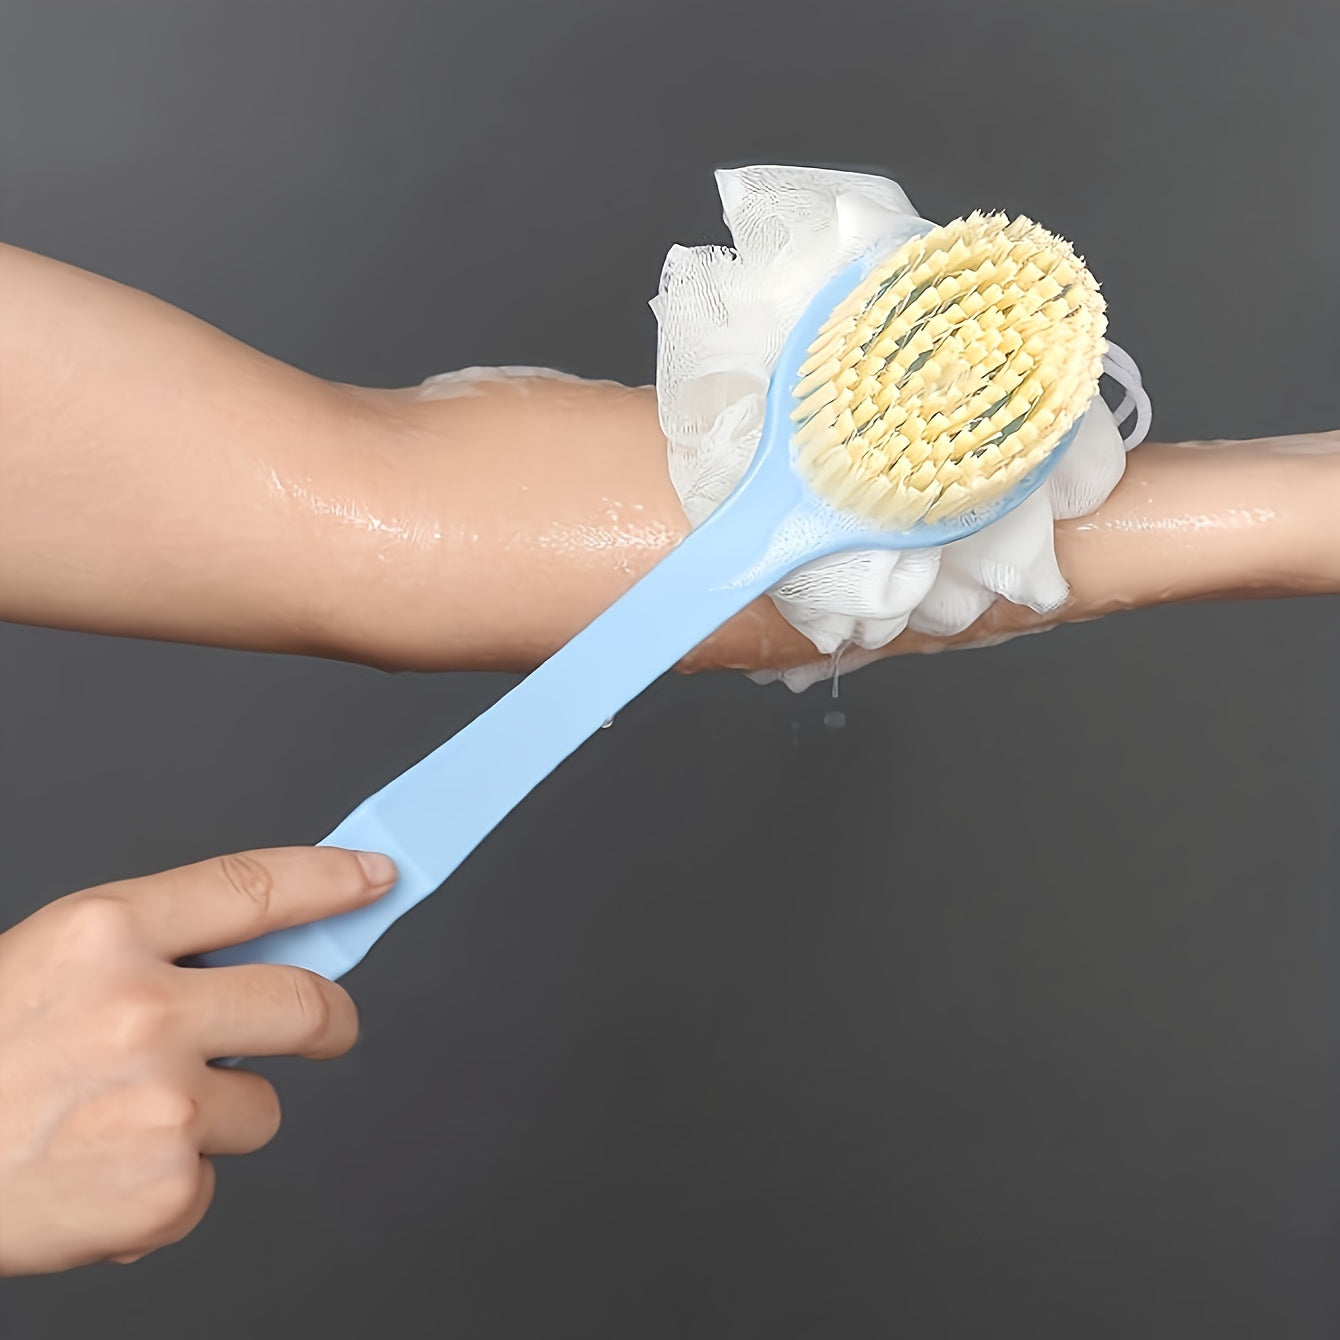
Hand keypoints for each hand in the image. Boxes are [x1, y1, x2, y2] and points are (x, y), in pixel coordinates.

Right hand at [0, 845, 395, 1276]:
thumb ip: (154, 953)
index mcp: (104, 933)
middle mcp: (142, 1007)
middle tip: (328, 1027)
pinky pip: (214, 1175)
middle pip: (304, 1001)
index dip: (329, 879)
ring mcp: (162, 1098)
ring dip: (216, 1116)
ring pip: (260, 1102)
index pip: (253, 885)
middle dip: (330, 1019)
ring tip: (125, 1124)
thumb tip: (265, 954)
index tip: (373, 879)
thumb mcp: (49, 967)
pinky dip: (172, 1184)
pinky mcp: (167, 1184)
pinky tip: (104, 1175)